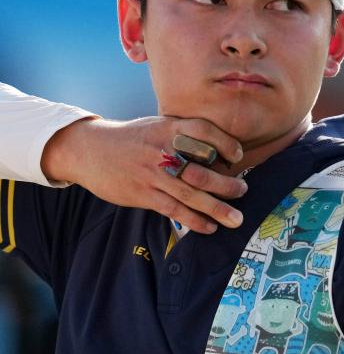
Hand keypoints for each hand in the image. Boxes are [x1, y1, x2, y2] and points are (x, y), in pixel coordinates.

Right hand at [41, 116, 246, 233]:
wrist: (89, 150)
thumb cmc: (133, 138)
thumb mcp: (158, 125)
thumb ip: (185, 134)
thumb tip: (219, 151)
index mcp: (169, 129)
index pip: (205, 131)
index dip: (226, 143)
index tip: (238, 155)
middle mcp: (163, 151)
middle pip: (203, 169)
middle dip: (228, 184)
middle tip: (244, 191)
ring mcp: (153, 174)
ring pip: (191, 195)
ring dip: (217, 209)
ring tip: (236, 218)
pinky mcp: (143, 194)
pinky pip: (174, 210)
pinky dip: (194, 220)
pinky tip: (209, 227)